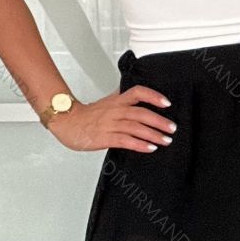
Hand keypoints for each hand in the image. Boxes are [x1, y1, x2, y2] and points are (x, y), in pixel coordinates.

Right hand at [46, 85, 176, 153]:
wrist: (67, 122)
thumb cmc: (87, 115)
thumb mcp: (107, 103)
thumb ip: (122, 99)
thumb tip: (139, 96)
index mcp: (117, 100)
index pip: (138, 92)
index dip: (153, 96)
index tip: (167, 103)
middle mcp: (115, 111)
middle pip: (141, 112)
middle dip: (159, 121)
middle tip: (172, 128)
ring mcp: (110, 124)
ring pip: (135, 127)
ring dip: (153, 134)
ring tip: (166, 140)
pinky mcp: (105, 138)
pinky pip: (125, 141)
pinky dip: (139, 145)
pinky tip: (149, 148)